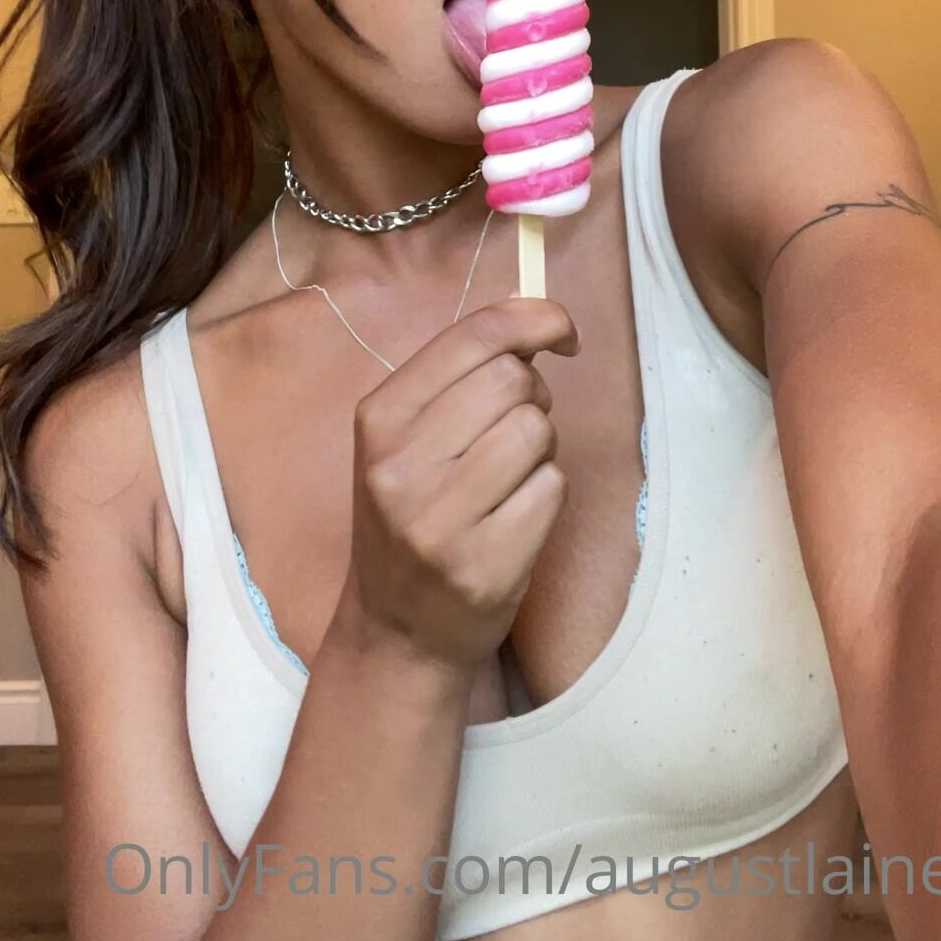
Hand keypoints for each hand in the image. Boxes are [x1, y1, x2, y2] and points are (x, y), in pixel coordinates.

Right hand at [341, 296, 579, 671]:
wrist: (396, 633)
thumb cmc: (413, 517)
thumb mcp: (408, 438)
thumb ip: (461, 373)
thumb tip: (535, 307)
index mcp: (379, 417)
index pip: (473, 337)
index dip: (535, 318)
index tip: (561, 332)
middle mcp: (400, 466)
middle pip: (513, 380)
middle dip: (533, 395)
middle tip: (516, 428)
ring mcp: (439, 521)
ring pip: (537, 431)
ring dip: (542, 448)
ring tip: (511, 478)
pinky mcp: (484, 566)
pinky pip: (553, 488)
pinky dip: (548, 494)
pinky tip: (515, 518)